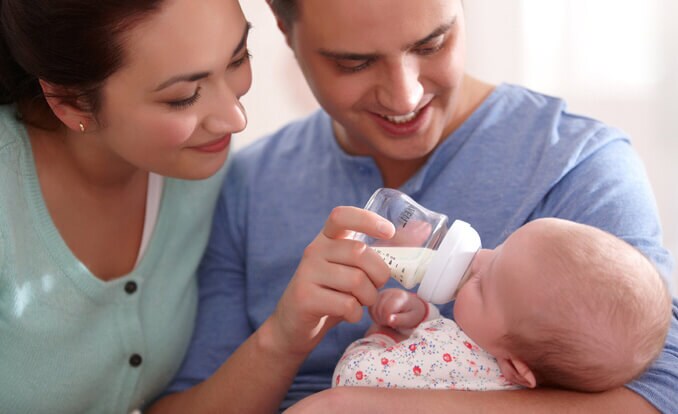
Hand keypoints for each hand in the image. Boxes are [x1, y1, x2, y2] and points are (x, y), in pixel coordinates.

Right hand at [269, 206, 394, 355]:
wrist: (294, 325)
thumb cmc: (333, 293)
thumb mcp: (354, 268)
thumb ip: (383, 251)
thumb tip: (423, 229)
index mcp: (327, 238)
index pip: (342, 216)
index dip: (367, 219)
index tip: (388, 232)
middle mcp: (314, 250)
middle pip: (359, 253)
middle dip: (379, 274)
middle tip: (377, 286)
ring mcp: (307, 273)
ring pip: (355, 281)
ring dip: (368, 297)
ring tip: (362, 302)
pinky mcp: (305, 297)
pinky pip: (345, 304)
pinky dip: (355, 313)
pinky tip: (348, 314)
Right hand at [368, 288, 427, 330]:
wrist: (413, 305)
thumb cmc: (412, 314)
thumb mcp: (410, 319)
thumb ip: (400, 320)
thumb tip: (388, 320)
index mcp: (400, 297)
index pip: (386, 309)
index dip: (386, 320)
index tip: (391, 324)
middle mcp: (390, 291)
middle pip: (378, 308)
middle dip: (382, 319)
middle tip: (390, 322)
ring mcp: (383, 292)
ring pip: (372, 307)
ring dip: (377, 317)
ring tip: (386, 320)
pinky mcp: (378, 294)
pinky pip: (370, 306)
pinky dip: (374, 314)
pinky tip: (382, 316)